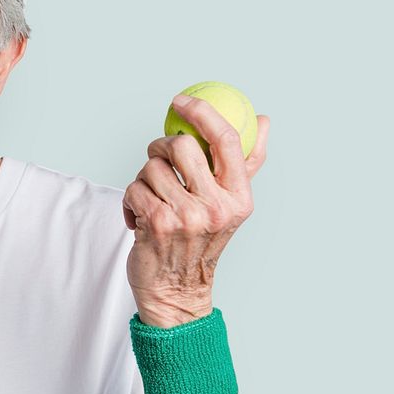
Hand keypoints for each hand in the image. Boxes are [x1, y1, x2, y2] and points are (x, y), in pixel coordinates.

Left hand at [122, 94, 269, 327]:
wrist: (176, 291)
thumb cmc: (201, 242)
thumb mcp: (230, 205)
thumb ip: (245, 164)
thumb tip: (262, 120)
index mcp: (239, 198)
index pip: (226, 140)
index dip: (203, 112)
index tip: (182, 101)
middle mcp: (217, 207)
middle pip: (181, 145)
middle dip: (161, 147)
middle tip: (158, 159)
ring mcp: (186, 216)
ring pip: (151, 166)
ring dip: (144, 180)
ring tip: (153, 201)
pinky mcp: (157, 223)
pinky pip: (133, 187)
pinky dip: (130, 199)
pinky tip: (140, 218)